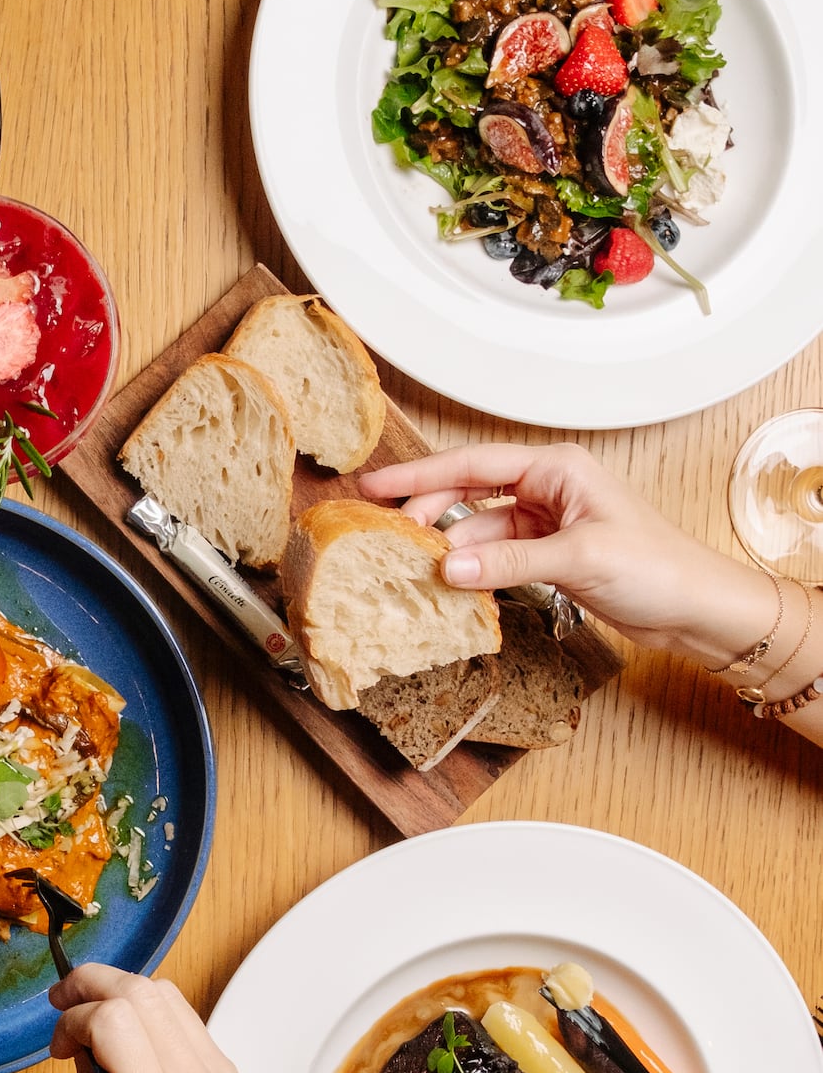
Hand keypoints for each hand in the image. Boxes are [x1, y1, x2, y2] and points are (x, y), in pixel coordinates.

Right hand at [48, 964, 282, 1072]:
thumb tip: (81, 1048)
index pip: (112, 1021)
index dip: (72, 1019)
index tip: (57, 1046)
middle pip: (140, 992)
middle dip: (92, 986)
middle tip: (63, 1005)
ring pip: (167, 995)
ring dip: (121, 994)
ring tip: (93, 1019)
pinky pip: (186, 1020)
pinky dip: (150, 1014)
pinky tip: (128, 1039)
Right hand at [358, 443, 775, 665]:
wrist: (695, 608)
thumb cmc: (658, 566)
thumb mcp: (578, 557)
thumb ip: (508, 561)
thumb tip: (448, 568)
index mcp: (558, 468)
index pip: (473, 465)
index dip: (420, 476)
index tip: (376, 486)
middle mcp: (549, 488)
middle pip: (469, 492)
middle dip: (427, 511)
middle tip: (384, 533)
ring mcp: (548, 522)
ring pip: (480, 529)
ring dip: (451, 549)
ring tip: (415, 567)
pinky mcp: (550, 555)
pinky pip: (496, 555)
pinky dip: (474, 570)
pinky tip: (453, 585)